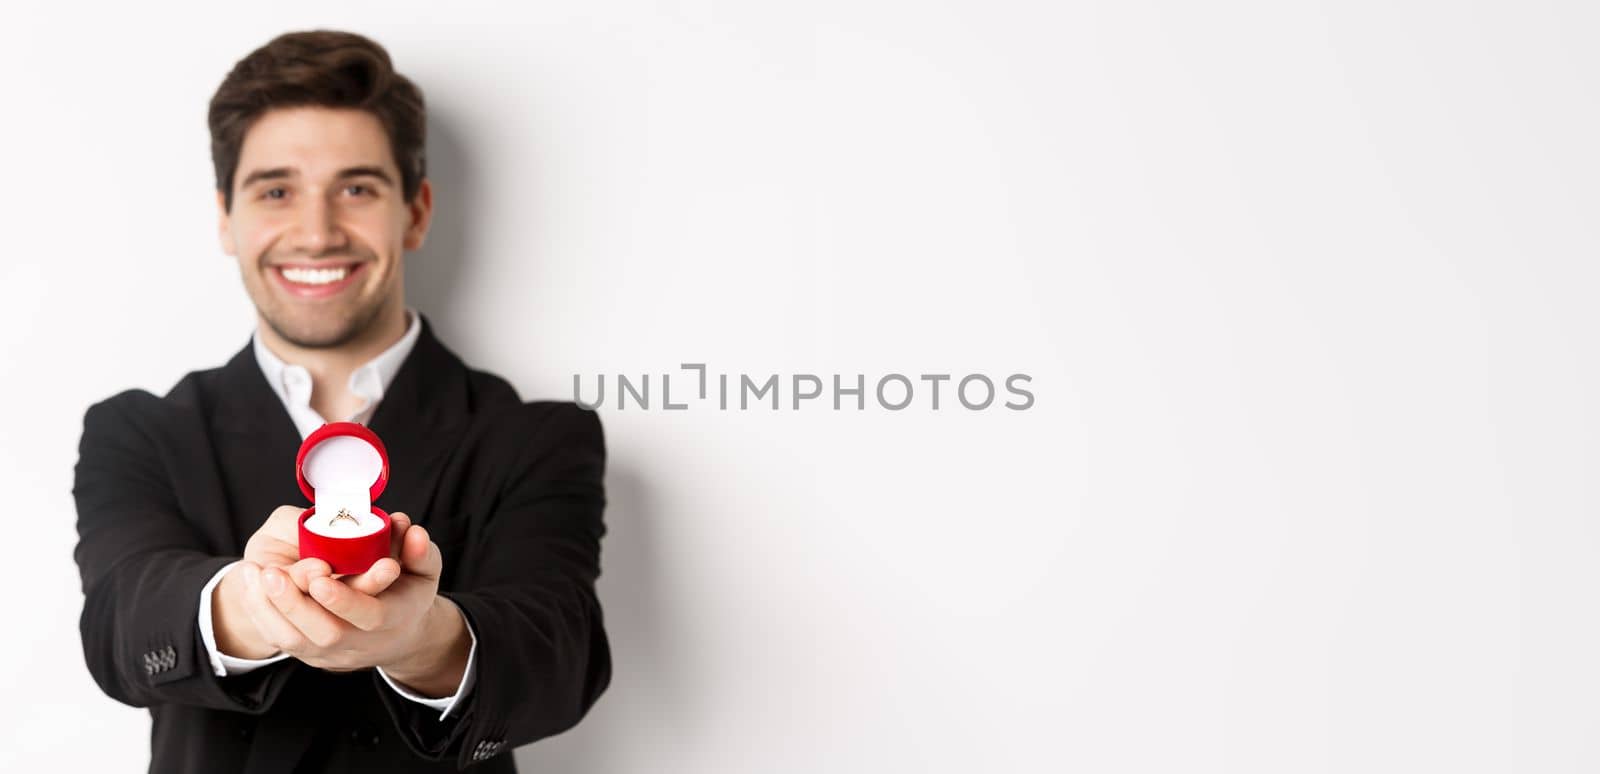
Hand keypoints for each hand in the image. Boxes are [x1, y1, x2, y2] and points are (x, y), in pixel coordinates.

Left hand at [245, 513, 468, 690]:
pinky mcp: (311, 656)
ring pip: (295, 641)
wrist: (397, 636)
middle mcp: (362, 644)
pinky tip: (249, 584)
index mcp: (394, 619)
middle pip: (325, 634)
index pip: (368, 616)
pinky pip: (280, 641)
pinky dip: (260, 613)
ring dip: (268, 608)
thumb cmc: (408, 593)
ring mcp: (334, 655)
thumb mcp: (425, 570)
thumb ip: (420, 548)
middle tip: (271, 572)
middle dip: (294, 604)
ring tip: (251, 572)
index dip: (343, 599)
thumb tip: (406, 526)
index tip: (319, 574)